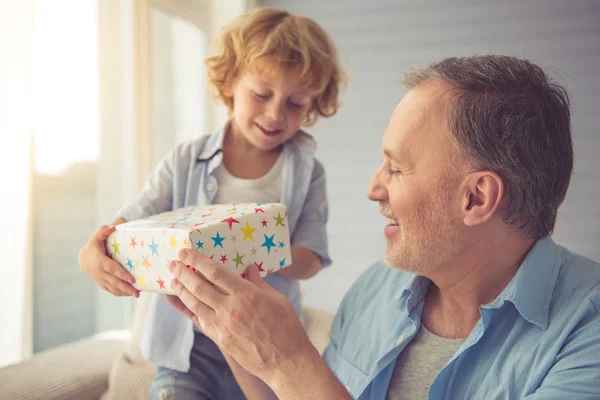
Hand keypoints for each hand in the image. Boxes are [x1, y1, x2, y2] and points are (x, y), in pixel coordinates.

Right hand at [78, 224, 138, 296]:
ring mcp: (100, 279)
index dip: (121, 274)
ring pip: (112, 288)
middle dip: (126, 288)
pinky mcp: (101, 283)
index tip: (132, 279)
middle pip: (114, 282)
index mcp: (100, 261)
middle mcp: (99, 272)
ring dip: (124, 292)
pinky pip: (110, 290)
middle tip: (137, 293)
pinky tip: (128, 294)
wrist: (84, 258)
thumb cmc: (94, 246)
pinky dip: (119, 293)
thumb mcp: (97, 237)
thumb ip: (103, 231)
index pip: (112, 269)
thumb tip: (112, 227)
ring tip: (136, 295)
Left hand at [165, 248, 315, 383]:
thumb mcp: (277, 299)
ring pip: (194, 303)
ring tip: (172, 280)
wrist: (286, 361)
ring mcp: (222, 326)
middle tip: (173, 263)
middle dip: (183, 272)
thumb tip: (248, 269)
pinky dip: (186, 309)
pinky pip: (198, 320)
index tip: (186, 252)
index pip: (215, 272)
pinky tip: (179, 302)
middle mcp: (230, 309)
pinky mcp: (220, 339)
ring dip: (181, 290)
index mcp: (246, 294)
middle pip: (199, 286)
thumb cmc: (286, 327)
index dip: (198, 260)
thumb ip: (258, 283)